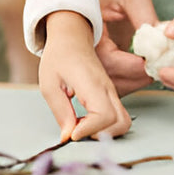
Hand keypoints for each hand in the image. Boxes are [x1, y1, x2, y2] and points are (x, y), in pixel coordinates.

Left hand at [38, 11, 131, 141]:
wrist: (71, 38)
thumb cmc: (59, 58)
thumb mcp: (49, 84)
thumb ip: (60, 112)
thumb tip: (68, 136)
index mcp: (92, 84)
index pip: (103, 115)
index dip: (89, 130)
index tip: (72, 134)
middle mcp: (107, 89)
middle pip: (120, 123)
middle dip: (99, 135)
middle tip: (77, 131)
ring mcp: (112, 92)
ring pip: (124, 122)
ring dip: (106, 132)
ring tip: (82, 127)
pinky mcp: (111, 95)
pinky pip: (118, 117)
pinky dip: (106, 126)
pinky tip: (85, 121)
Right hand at [88, 0, 158, 95]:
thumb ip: (146, 20)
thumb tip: (163, 47)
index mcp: (83, 26)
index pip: (108, 61)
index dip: (134, 67)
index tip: (155, 63)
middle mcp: (80, 42)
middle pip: (105, 78)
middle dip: (135, 77)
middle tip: (159, 69)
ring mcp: (87, 49)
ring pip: (107, 80)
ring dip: (132, 80)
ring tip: (155, 68)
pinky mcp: (96, 51)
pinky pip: (109, 72)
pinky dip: (128, 75)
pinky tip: (145, 66)